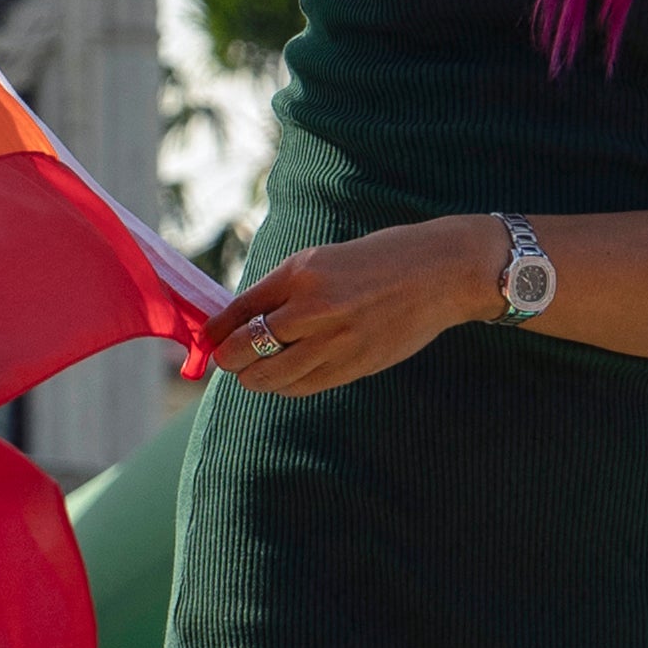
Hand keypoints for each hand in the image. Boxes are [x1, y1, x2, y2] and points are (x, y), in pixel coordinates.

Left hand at [200, 216, 501, 395]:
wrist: (440, 272)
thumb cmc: (379, 260)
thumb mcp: (324, 259)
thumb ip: (285, 289)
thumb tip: (244, 320)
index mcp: (301, 272)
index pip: (240, 310)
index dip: (216, 331)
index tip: (207, 340)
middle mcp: (313, 307)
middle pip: (246, 349)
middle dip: (229, 358)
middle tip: (227, 358)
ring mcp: (335, 341)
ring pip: (270, 377)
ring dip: (253, 377)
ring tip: (253, 371)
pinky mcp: (354, 366)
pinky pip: (302, 387)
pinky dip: (284, 386)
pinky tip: (284, 377)